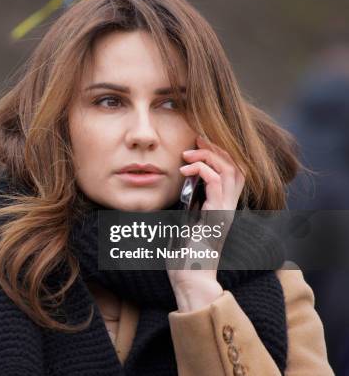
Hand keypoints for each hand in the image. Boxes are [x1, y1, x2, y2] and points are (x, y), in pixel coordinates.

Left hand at [167, 135, 245, 311]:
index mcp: (221, 208)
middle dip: (219, 147)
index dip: (221, 153)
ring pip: (231, 170)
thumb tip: (182, 194)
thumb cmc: (184, 258)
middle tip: (198, 138)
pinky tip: (186, 169)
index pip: (232, 172)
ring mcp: (224, 212)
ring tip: (190, 151)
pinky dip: (202, 169)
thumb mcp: (185, 226)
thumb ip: (189, 209)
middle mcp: (227, 208)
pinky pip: (217, 182)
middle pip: (237, 166)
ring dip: (210, 155)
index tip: (200, 142)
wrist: (190, 281)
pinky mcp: (216, 216)